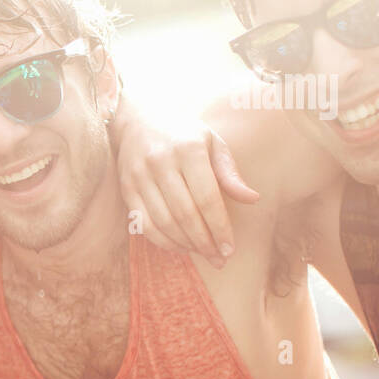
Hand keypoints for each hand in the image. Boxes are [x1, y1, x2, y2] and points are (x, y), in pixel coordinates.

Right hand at [115, 112, 259, 267]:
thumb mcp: (212, 143)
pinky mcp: (126, 188)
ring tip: (203, 253)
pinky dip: (163, 241)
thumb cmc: (183, 133)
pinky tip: (180, 246)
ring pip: (164, 222)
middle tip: (219, 258)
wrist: (138, 120)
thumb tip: (252, 199)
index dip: (220, 227)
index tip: (231, 248)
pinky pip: (144, 224)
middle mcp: (160, 162)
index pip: (207, 198)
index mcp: (188, 149)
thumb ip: (229, 172)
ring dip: (185, 244)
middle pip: (185, 214)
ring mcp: (139, 176)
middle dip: (205, 242)